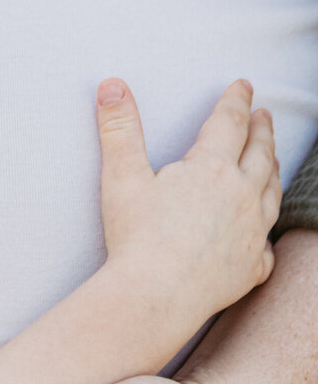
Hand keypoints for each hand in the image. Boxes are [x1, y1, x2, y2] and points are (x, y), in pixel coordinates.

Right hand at [97, 76, 278, 317]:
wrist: (153, 299)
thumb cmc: (135, 240)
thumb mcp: (121, 178)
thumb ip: (119, 129)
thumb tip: (110, 84)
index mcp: (213, 168)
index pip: (231, 122)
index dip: (237, 100)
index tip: (243, 86)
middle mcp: (243, 195)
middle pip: (261, 153)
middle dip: (262, 130)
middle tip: (264, 116)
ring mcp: (252, 233)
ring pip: (272, 193)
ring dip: (272, 171)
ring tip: (270, 160)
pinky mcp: (251, 268)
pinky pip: (265, 246)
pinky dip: (264, 235)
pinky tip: (259, 234)